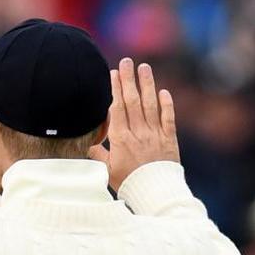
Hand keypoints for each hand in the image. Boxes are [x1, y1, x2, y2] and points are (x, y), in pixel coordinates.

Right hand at [100, 57, 179, 192]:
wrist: (154, 193)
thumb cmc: (128, 183)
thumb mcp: (106, 171)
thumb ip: (96, 153)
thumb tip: (85, 141)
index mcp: (121, 140)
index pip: (118, 109)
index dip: (115, 90)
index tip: (113, 73)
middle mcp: (139, 133)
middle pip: (133, 101)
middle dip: (129, 79)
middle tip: (126, 61)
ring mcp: (155, 134)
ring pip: (150, 105)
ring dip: (147, 84)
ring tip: (144, 67)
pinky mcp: (169, 139)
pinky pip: (168, 118)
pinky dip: (166, 104)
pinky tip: (163, 92)